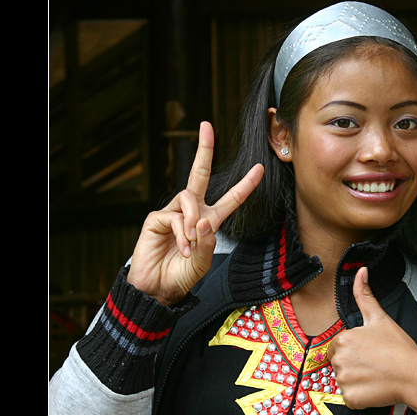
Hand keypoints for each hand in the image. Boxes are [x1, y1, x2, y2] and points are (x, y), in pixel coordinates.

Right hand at [127, 121, 263, 305]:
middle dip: (204, 149)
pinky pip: (175, 216)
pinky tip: (180, 247)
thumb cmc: (181, 276)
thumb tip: (200, 220)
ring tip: (189, 243)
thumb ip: (206, 243)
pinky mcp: (157, 218)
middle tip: (206, 125)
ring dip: (193, 221)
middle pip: (199, 173)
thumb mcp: (202, 262)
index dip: (245, 184)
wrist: (157, 289)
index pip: (231, 198)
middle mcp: (192, 211)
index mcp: (210, 220)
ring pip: (190, 198)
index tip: (259, 167)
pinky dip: (181, 233)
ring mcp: (173, 213)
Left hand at [328, 267, 416, 409]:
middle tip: (374, 364)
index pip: (338, 346)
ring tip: (376, 375)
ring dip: (357, 380)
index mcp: (344, 339)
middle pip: (339, 363)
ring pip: (344, 380)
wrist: (414, 375)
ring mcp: (344, 380)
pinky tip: (374, 387)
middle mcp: (339, 359)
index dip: (354, 350)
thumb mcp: (380, 318)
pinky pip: (349, 397)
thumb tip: (361, 271)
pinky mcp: (350, 398)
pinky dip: (360, 395)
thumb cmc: (399, 348)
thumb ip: (365, 295)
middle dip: (353, 364)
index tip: (370, 352)